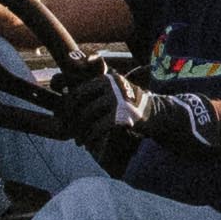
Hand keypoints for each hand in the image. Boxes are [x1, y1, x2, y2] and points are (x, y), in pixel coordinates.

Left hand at [53, 56, 214, 153]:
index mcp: (106, 77)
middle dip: (70, 117)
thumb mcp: (116, 88)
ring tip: (79, 140)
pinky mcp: (121, 114)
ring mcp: (116, 98)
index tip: (62, 112)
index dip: (66, 101)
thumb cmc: (131, 104)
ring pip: (86, 115)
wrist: (158, 115)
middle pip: (77, 100)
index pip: (77, 87)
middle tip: (69, 129)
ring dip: (79, 130)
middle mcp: (110, 84)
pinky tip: (88, 142)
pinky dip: (90, 136)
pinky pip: (97, 127)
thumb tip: (72, 84)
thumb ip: (97, 86)